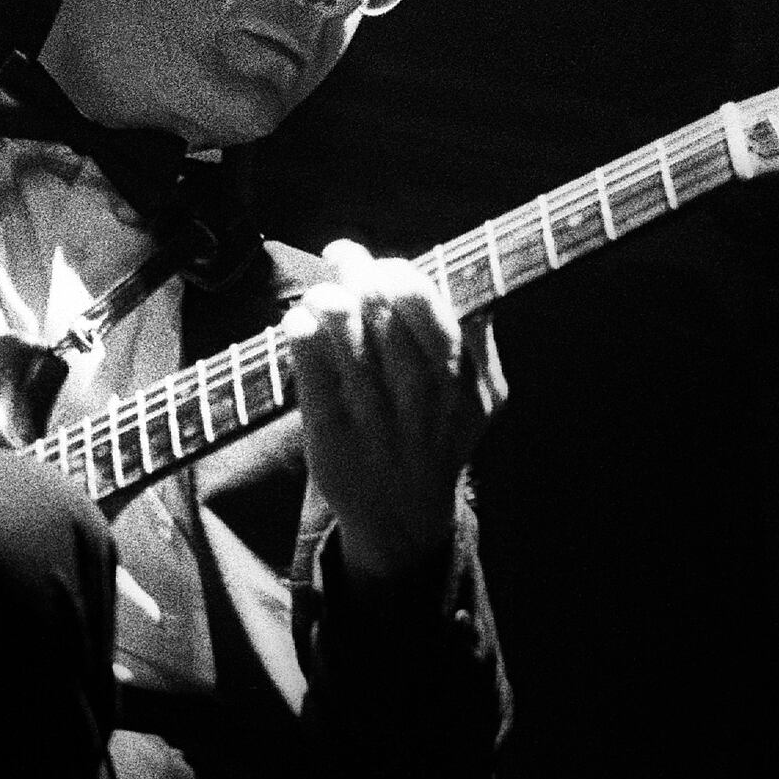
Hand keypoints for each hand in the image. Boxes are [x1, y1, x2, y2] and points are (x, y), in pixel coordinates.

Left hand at [287, 238, 507, 590]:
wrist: (405, 518)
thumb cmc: (437, 438)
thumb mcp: (481, 398)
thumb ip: (480, 340)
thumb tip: (465, 273)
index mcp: (464, 379)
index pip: (428, 303)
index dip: (399, 271)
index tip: (382, 264)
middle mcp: (423, 395)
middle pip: (382, 306)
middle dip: (357, 270)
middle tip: (343, 259)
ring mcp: (376, 415)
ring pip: (345, 329)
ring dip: (327, 295)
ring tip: (322, 293)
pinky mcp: (332, 432)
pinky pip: (311, 366)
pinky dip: (301, 331)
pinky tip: (298, 322)